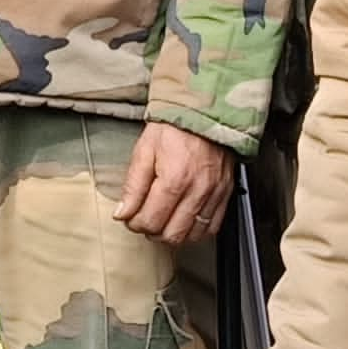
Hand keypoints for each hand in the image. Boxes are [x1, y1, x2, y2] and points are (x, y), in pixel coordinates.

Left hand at [115, 124, 234, 245]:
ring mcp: (214, 194)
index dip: (134, 223)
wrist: (204, 113)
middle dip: (152, 231)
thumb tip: (122, 213)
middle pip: (172, 234)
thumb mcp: (144, 151)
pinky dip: (195, 230)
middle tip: (144, 219)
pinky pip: (212, 227)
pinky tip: (183, 220)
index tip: (129, 216)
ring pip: (193, 235)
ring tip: (163, 220)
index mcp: (174, 179)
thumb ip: (133, 186)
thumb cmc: (174, 128)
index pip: (150, 221)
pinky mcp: (225, 194)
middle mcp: (197, 190)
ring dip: (174, 234)